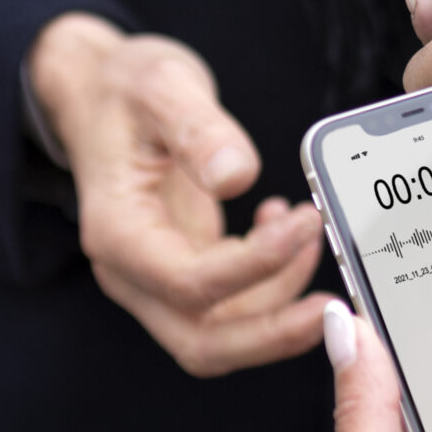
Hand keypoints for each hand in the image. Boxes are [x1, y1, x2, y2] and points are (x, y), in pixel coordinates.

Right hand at [28, 13, 329, 376]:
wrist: (97, 93)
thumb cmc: (124, 90)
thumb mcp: (162, 86)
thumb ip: (199, 130)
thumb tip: (238, 177)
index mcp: (117, 233)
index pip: (188, 282)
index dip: (254, 266)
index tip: (305, 221)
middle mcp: (131, 272)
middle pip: (201, 344)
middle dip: (272, 335)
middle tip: (334, 306)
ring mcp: (156, 280)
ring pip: (223, 337)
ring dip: (281, 306)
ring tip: (311, 232)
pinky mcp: (184, 273)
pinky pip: (234, 307)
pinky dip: (274, 283)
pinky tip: (286, 225)